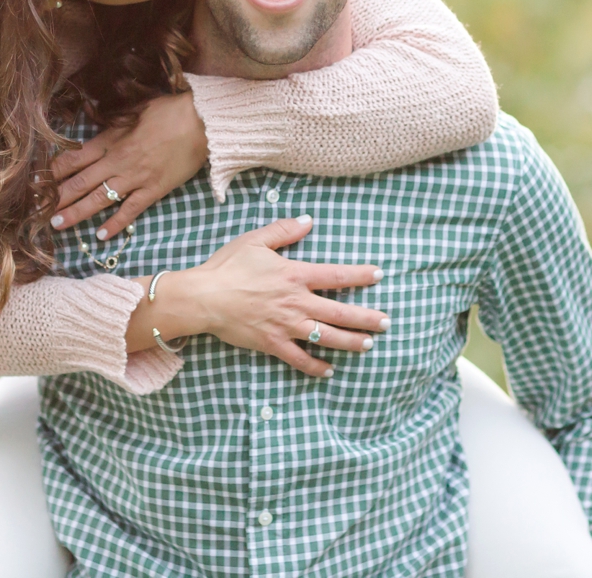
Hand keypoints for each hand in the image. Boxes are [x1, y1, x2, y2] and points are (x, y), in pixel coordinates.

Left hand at [51, 92, 208, 237]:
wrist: (201, 122)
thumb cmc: (169, 111)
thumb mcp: (134, 109)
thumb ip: (112, 121)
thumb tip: (93, 118)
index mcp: (111, 140)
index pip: (74, 158)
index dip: (54, 171)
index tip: (37, 181)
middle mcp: (118, 161)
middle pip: (81, 182)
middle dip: (57, 197)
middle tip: (37, 212)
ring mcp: (136, 178)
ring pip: (100, 199)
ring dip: (77, 212)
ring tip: (58, 224)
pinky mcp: (154, 190)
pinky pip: (130, 210)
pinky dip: (116, 223)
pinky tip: (101, 235)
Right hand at [152, 217, 390, 378]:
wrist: (204, 297)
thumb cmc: (228, 266)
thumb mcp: (256, 240)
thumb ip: (285, 230)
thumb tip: (309, 220)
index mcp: (295, 274)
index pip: (337, 275)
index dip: (361, 275)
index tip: (379, 275)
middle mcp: (297, 301)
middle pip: (341, 312)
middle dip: (367, 318)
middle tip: (387, 322)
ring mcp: (287, 325)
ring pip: (327, 337)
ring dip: (351, 342)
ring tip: (369, 345)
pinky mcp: (273, 344)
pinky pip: (300, 359)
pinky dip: (316, 366)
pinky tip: (330, 370)